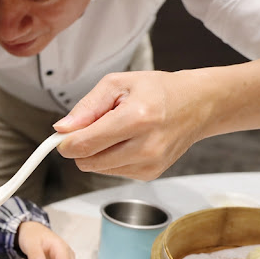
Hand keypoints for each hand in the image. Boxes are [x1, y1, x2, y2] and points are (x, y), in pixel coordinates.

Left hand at [53, 70, 211, 179]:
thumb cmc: (158, 90)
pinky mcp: (150, 174)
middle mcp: (145, 146)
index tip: (62, 136)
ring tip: (117, 131)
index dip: (65, 143)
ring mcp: (150, 164)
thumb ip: (86, 107)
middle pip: (87, 162)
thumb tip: (62, 129)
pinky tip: (127, 142)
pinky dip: (111, 158)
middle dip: (80, 147)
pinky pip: (112, 172)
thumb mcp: (117, 84)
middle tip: (92, 128)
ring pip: (97, 169)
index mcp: (136, 118)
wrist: (197, 104)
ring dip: (97, 153)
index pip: (84, 145)